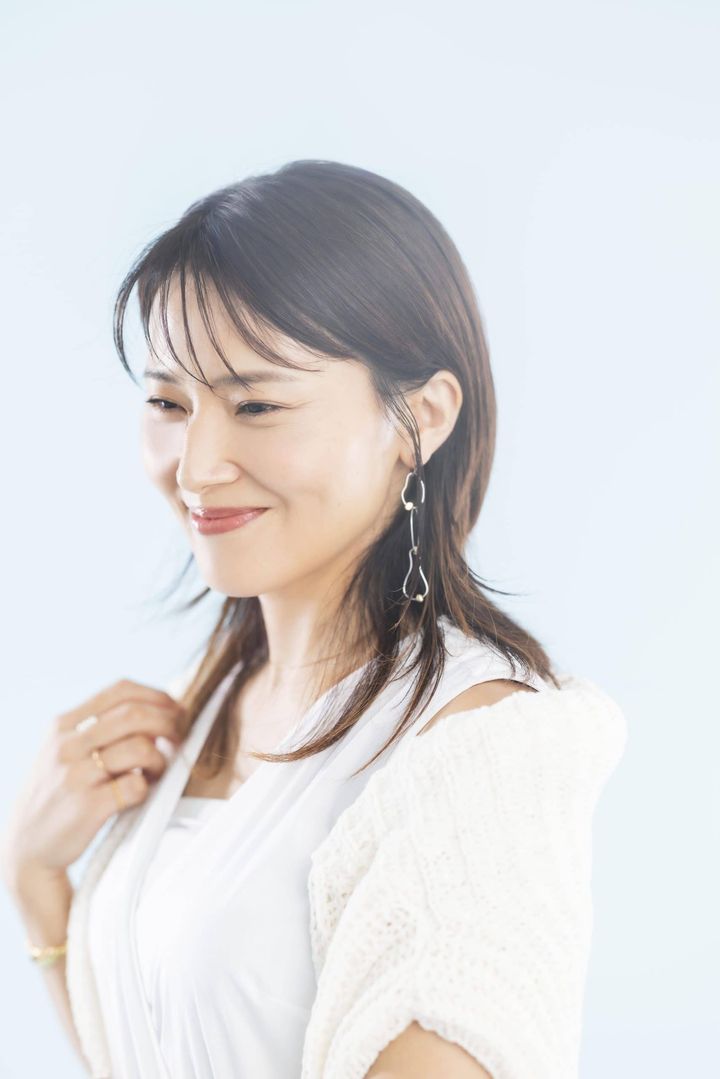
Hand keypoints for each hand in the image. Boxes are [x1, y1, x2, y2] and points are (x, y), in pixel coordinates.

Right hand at [0, 678, 185, 883]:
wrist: (27, 846)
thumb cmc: (59, 794)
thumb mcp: (65, 751)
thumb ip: (100, 729)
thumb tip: (158, 713)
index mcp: (63, 725)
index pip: (121, 691)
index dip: (157, 696)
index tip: (175, 709)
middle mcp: (67, 745)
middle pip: (135, 715)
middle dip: (169, 724)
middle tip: (179, 739)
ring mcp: (75, 775)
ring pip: (141, 748)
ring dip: (161, 760)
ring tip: (156, 772)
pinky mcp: (87, 807)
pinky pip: (136, 786)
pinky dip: (148, 788)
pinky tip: (140, 794)